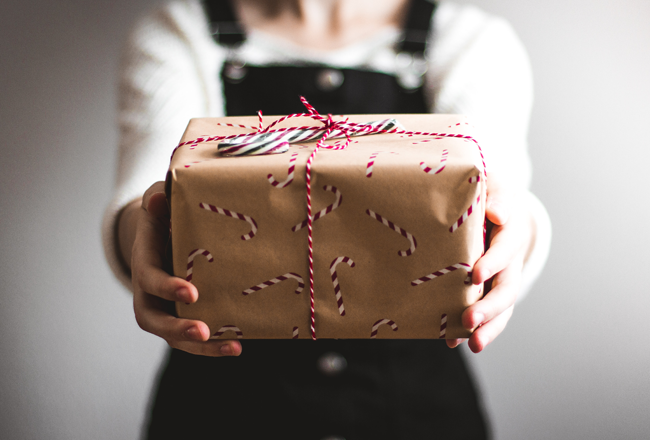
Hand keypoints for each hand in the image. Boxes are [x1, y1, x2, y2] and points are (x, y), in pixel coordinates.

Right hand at [128, 181, 241, 356]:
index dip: (167, 287)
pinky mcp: (181, 316)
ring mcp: (164, 307)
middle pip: (153, 320)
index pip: (149, 279)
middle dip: (177, 328)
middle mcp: (148, 292)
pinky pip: (192, 338)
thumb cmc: (164, 215)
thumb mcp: (159, 200)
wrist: (162, 232)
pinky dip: (213, 346)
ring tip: (232, 348)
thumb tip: (158, 199)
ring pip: (173, 336)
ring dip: (201, 347)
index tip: (192, 293)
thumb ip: (159, 200)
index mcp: (144, 262)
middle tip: (203, 331)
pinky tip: (238, 346)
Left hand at [447, 173, 535, 352]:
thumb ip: (495, 197)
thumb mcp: (493, 187)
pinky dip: (472, 329)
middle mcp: (510, 262)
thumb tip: (497, 214)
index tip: (475, 275)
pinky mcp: (487, 291)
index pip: (505, 249)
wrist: (494, 209)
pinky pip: (486, 314)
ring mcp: (501, 280)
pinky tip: (452, 341)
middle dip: (489, 307)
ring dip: (488, 327)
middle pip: (506, 288)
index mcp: (511, 233)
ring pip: (501, 308)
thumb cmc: (488, 195)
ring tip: (473, 345)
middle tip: (469, 320)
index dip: (493, 262)